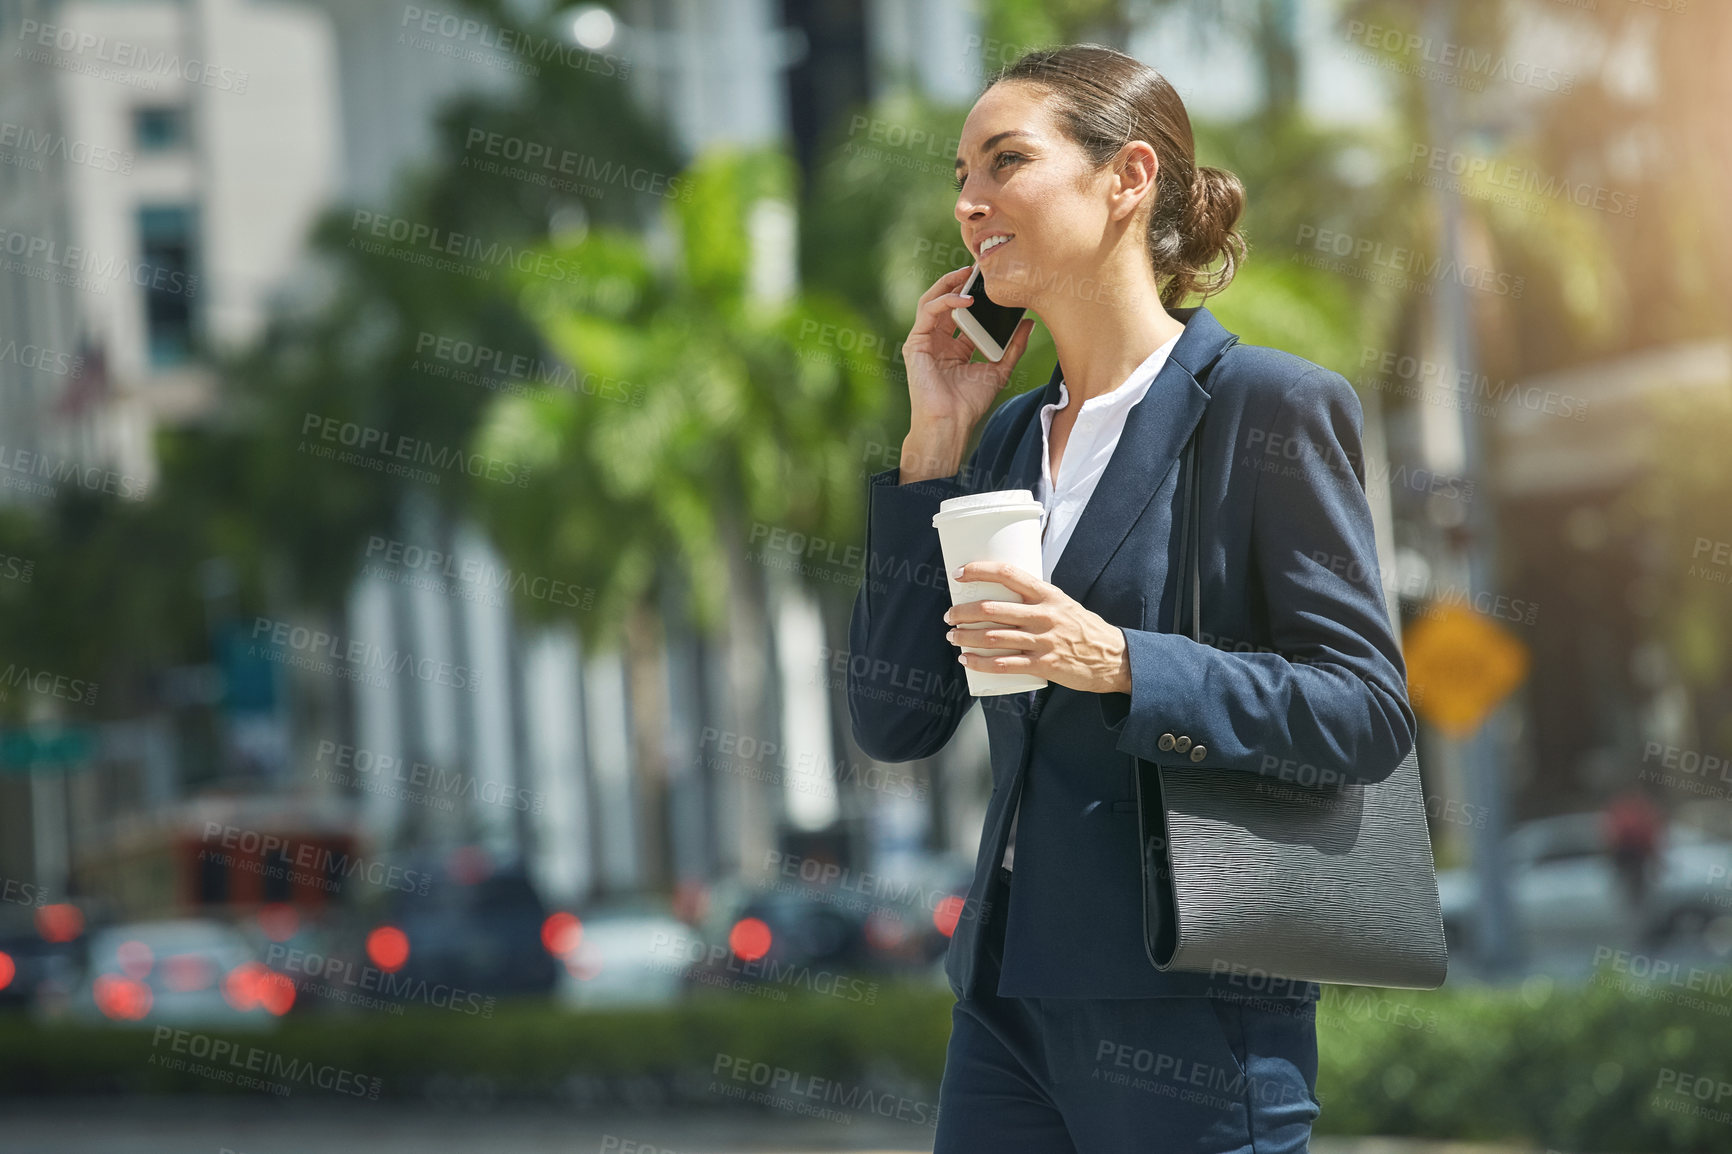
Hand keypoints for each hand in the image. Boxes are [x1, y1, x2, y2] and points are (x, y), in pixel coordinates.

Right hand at [902, 266, 1036, 435]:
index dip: (977, 294)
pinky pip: (927, 311)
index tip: (994, 280)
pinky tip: (965, 299)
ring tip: (969, 274)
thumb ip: (1013, 346)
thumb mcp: (999, 369)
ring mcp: (924, 341)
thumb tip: (1029, 323)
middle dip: (961, 281)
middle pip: (947, 300)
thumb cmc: (970, 403)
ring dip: (950, 284)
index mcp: (955, 346)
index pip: (964, 312)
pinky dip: (945, 301)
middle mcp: (938, 340)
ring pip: (933, 300)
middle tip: (981, 268)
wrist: (950, 423)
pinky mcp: (915, 343)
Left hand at [942, 561, 1131, 694]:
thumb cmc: (1083, 628)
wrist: (1112, 658)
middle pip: (992, 610)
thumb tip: (1001, 593)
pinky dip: (980, 663)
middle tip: (950, 615)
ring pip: (994, 637)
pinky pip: (1004, 664)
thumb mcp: (1062, 603)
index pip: (1008, 574)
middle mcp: (1043, 615)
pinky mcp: (1043, 665)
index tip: (958, 573)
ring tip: (953, 636)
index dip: (980, 571)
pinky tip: (966, 660)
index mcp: (1047, 594)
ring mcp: (1043, 641)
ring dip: (966, 637)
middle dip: (963, 612)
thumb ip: (1035, 599)